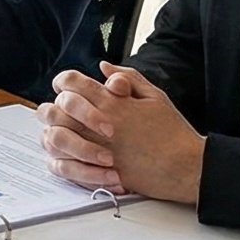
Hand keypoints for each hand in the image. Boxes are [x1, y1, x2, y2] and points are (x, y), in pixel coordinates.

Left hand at [37, 64, 204, 202]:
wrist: (186, 167)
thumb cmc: (173, 133)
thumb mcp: (155, 96)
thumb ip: (128, 77)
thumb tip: (103, 66)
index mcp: (112, 102)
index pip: (71, 82)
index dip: (64, 82)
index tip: (67, 87)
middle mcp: (99, 125)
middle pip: (54, 109)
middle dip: (53, 107)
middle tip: (60, 111)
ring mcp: (96, 150)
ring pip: (53, 137)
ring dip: (53, 133)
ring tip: (63, 133)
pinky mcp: (97, 173)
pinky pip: (63, 166)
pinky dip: (59, 160)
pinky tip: (68, 155)